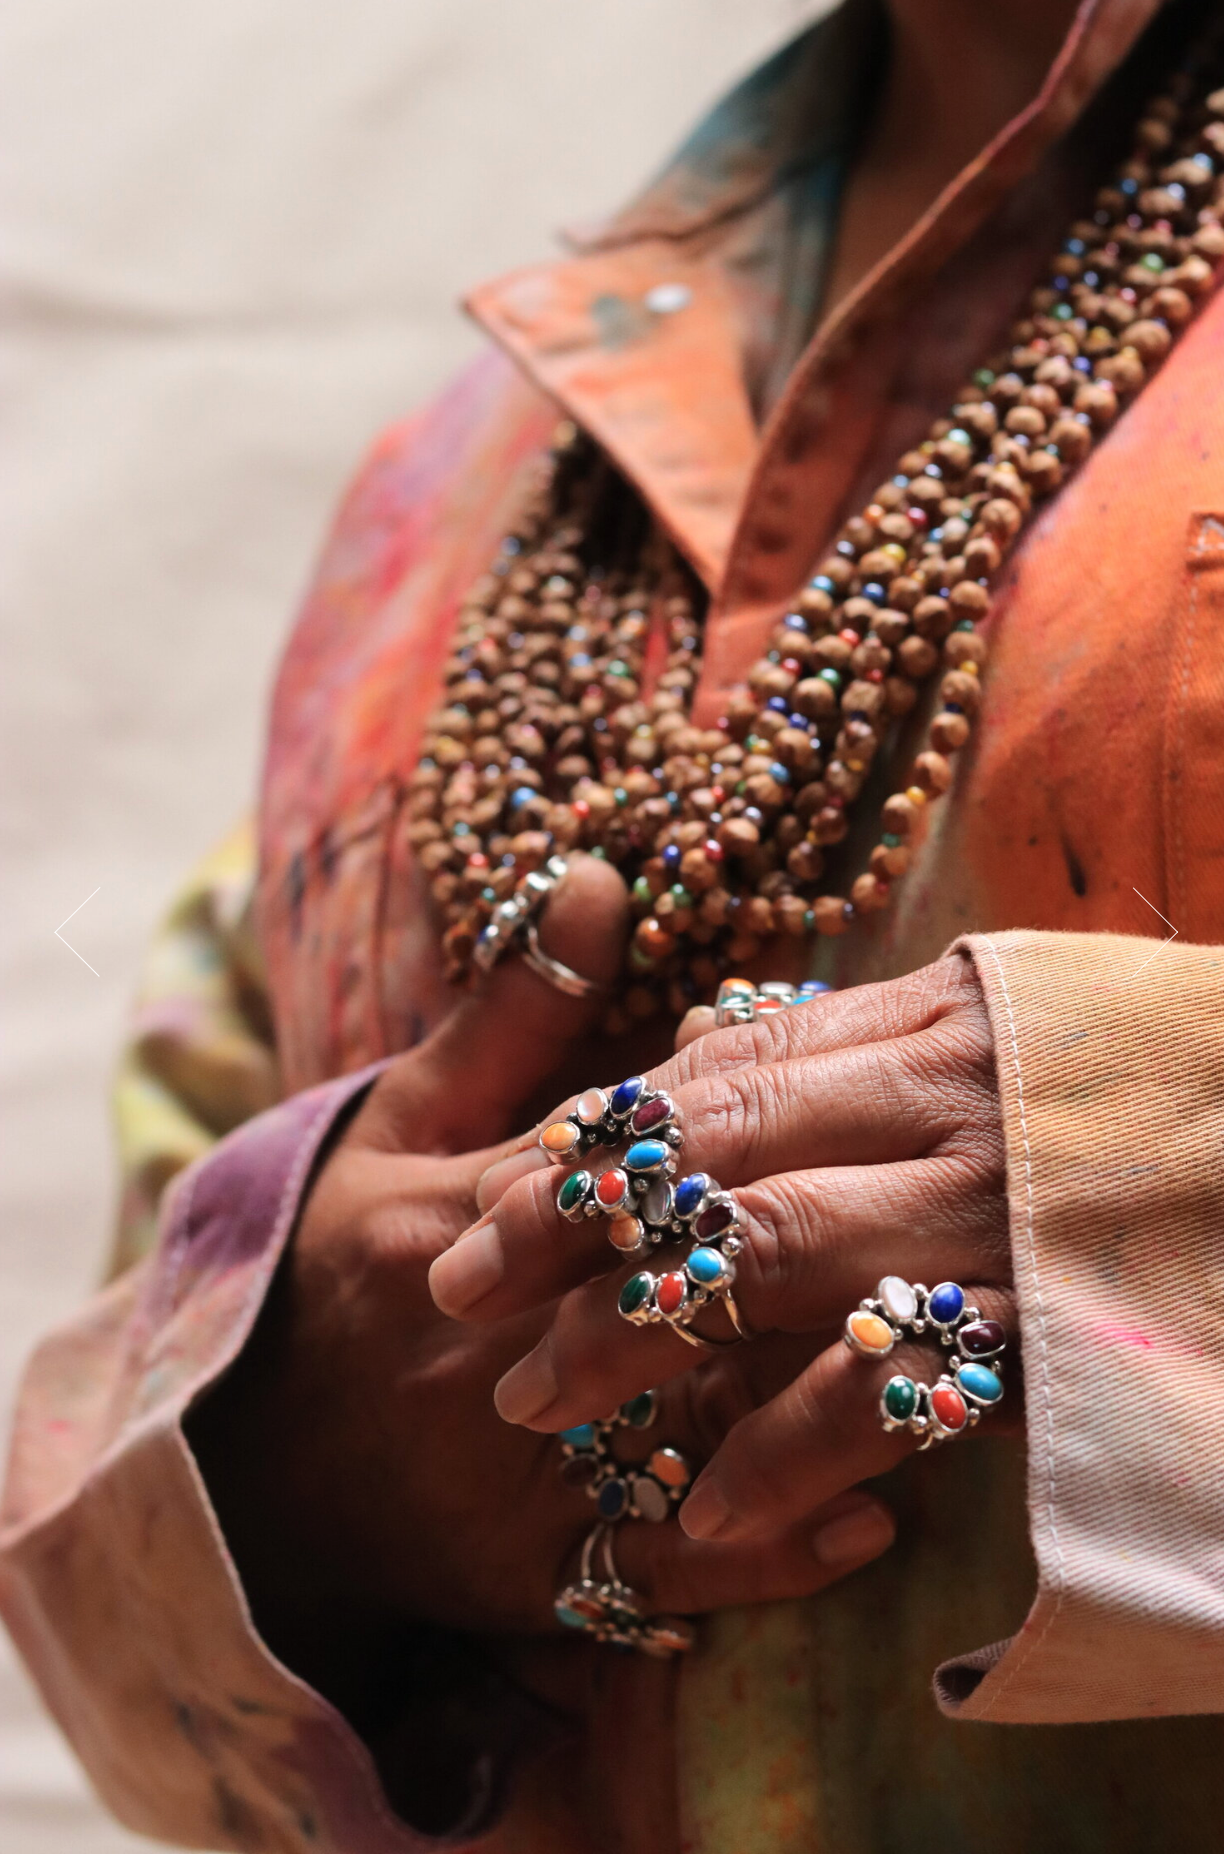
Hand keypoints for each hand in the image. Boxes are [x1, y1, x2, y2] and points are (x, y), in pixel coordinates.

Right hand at [188, 858, 895, 1839]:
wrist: (249, 1468)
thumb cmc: (338, 1279)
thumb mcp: (397, 1130)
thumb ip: (508, 1017)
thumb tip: (598, 878)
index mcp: (461, 1221)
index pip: (620, 1170)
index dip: (733, 1143)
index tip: (849, 1107)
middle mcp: (498, 1344)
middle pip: (675, 1298)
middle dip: (799, 1269)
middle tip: (931, 1235)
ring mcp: (519, 1469)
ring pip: (693, 1434)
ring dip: (816, 1412)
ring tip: (938, 1373)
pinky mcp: (533, 1573)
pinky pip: (665, 1572)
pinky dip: (769, 1551)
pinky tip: (872, 1523)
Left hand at [429, 954, 1014, 1548]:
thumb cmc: (1049, 1127)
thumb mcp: (944, 1041)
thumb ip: (797, 1040)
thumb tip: (647, 973)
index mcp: (915, 1023)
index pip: (723, 1069)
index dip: (596, 1134)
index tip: (487, 1196)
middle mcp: (945, 1102)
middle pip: (724, 1145)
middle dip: (575, 1220)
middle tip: (457, 1291)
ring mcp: (994, 1216)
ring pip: (781, 1251)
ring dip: (637, 1326)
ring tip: (530, 1400)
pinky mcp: (1040, 1340)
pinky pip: (887, 1391)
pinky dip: (789, 1447)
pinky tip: (707, 1504)